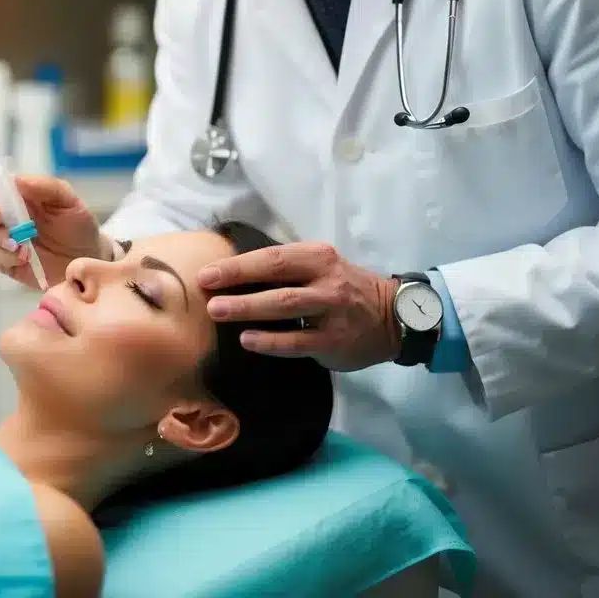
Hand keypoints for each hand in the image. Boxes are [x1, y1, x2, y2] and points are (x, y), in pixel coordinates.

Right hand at [0, 168, 105, 289]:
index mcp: (13, 191)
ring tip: (23, 245)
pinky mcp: (4, 260)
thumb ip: (46, 186)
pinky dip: (7, 257)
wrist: (87, 259)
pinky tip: (26, 258)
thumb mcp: (69, 201)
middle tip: (0, 217)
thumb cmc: (77, 224)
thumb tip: (17, 179)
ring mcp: (0, 236)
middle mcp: (1, 211)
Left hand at [198, 242, 401, 371]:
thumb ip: (285, 269)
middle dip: (237, 281)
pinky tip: (248, 340)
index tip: (207, 272)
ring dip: (248, 308)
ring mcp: (333, 310)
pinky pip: (298, 342)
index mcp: (318, 257)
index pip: (272, 257)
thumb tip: (231, 273)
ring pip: (286, 306)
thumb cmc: (343, 288)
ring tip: (218, 312)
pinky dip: (271, 341)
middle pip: (276, 277)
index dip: (238, 264)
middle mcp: (327, 279)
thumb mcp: (320, 267)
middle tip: (205, 290)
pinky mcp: (336, 341)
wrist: (394, 317)